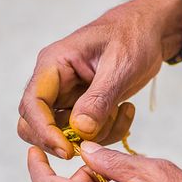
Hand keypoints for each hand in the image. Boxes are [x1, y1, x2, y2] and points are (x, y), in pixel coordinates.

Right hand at [18, 0, 181, 158]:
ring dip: (91, 136)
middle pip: (34, 124)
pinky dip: (105, 132)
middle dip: (61, 139)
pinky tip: (125, 111)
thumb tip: (79, 129)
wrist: (149, 31)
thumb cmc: (133, 36)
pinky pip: (83, 132)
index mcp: (53, 64)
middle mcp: (54, 81)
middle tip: (93, 142)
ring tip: (120, 113)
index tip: (68, 150)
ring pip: (61, 133)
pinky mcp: (82, 107)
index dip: (44, 132)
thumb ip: (99, 98)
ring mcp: (66, 96)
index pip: (32, 104)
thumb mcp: (120, 65)